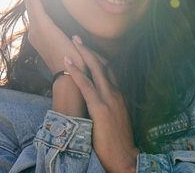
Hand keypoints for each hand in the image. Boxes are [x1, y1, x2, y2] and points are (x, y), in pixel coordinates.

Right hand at [25, 0, 85, 116]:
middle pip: (32, 4)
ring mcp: (35, 28)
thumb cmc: (78, 66)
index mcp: (42, 36)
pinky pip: (34, 0)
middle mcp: (35, 32)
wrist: (72, 77)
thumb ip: (77, 38)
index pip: (38, 11)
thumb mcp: (77, 47)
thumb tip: (82, 33)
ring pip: (31, 0)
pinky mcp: (40, 25)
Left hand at [65, 37, 138, 172]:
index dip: (98, 58)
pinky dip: (76, 72)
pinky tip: (68, 63)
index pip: (109, 70)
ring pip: (95, 70)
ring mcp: (108, 99)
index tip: (88, 48)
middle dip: (89, 49)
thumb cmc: (118, 140)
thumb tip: (96, 100)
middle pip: (103, 65)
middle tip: (77, 37)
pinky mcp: (99, 108)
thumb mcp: (116, 118)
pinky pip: (86, 85)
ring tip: (73, 42)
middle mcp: (115, 93)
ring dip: (83, 54)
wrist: (125, 156)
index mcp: (119, 95)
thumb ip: (109, 105)